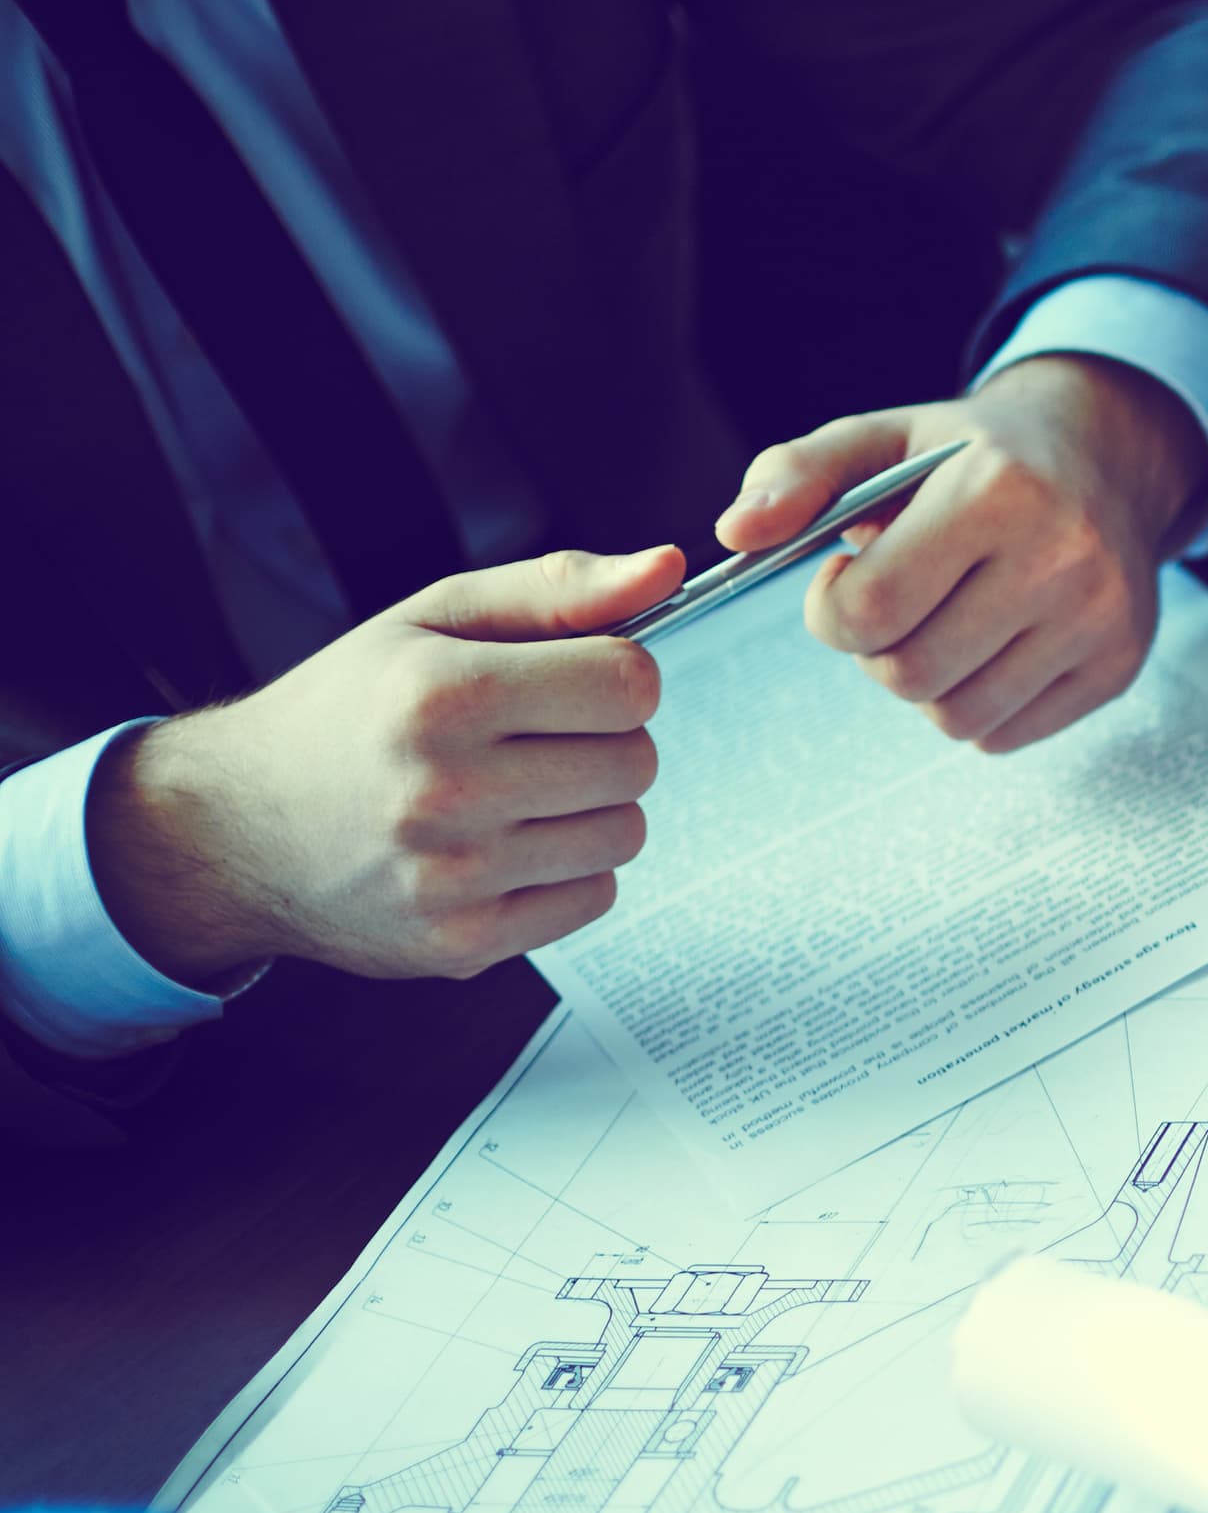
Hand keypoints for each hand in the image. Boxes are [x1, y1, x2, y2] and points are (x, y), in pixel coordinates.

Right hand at [88, 547, 675, 983]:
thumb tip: (668, 569)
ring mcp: (454, 877)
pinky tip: (503, 846)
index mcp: (441, 694)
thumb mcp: (433, 620)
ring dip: (591, 808)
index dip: (619, 676)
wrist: (234, 828)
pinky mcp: (462, 944)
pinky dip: (567, 871)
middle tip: (538, 738)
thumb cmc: (346, 711)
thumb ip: (557, 589)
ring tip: (517, 791)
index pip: (628, 685)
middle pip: (636, 762)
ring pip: (624, 833)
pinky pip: (594, 897)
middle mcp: (445, 789)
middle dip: (606, 740)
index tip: (579, 679)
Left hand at [718, 352, 1204, 753]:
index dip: (833, 609)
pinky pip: (1004, 735)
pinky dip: (977, 703)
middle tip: (896, 604)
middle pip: (909, 675)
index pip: (872, 609)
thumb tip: (735, 535)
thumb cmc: (973, 456)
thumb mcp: (882, 440)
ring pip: (955, 717)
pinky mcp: (1119, 667)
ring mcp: (1099, 620)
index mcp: (996, 490)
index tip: (847, 578)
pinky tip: (991, 645)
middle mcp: (1061, 558)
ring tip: (944, 622)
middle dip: (876, 649)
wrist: (1104, 459)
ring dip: (926, 682)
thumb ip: (795, 475)